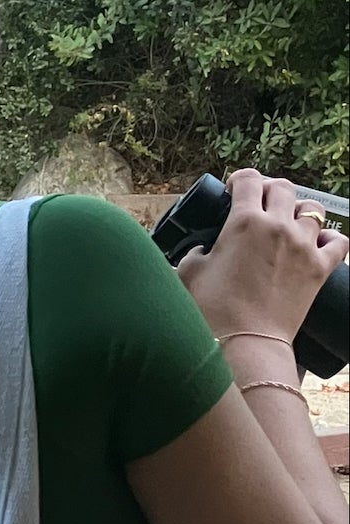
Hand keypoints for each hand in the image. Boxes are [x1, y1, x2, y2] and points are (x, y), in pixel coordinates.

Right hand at [178, 171, 346, 348]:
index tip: (234, 190)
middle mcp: (277, 227)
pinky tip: (318, 243)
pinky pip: (338, 241)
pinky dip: (330, 238)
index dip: (239, 180)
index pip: (248, 180)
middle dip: (269, 190)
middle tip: (259, 203)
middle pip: (282, 187)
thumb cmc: (213, 312)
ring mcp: (303, 247)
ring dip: (299, 211)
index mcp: (244, 223)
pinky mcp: (320, 269)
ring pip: (313, 209)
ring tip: (288, 223)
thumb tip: (201, 250)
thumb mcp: (190, 274)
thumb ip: (194, 252)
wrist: (245, 343)